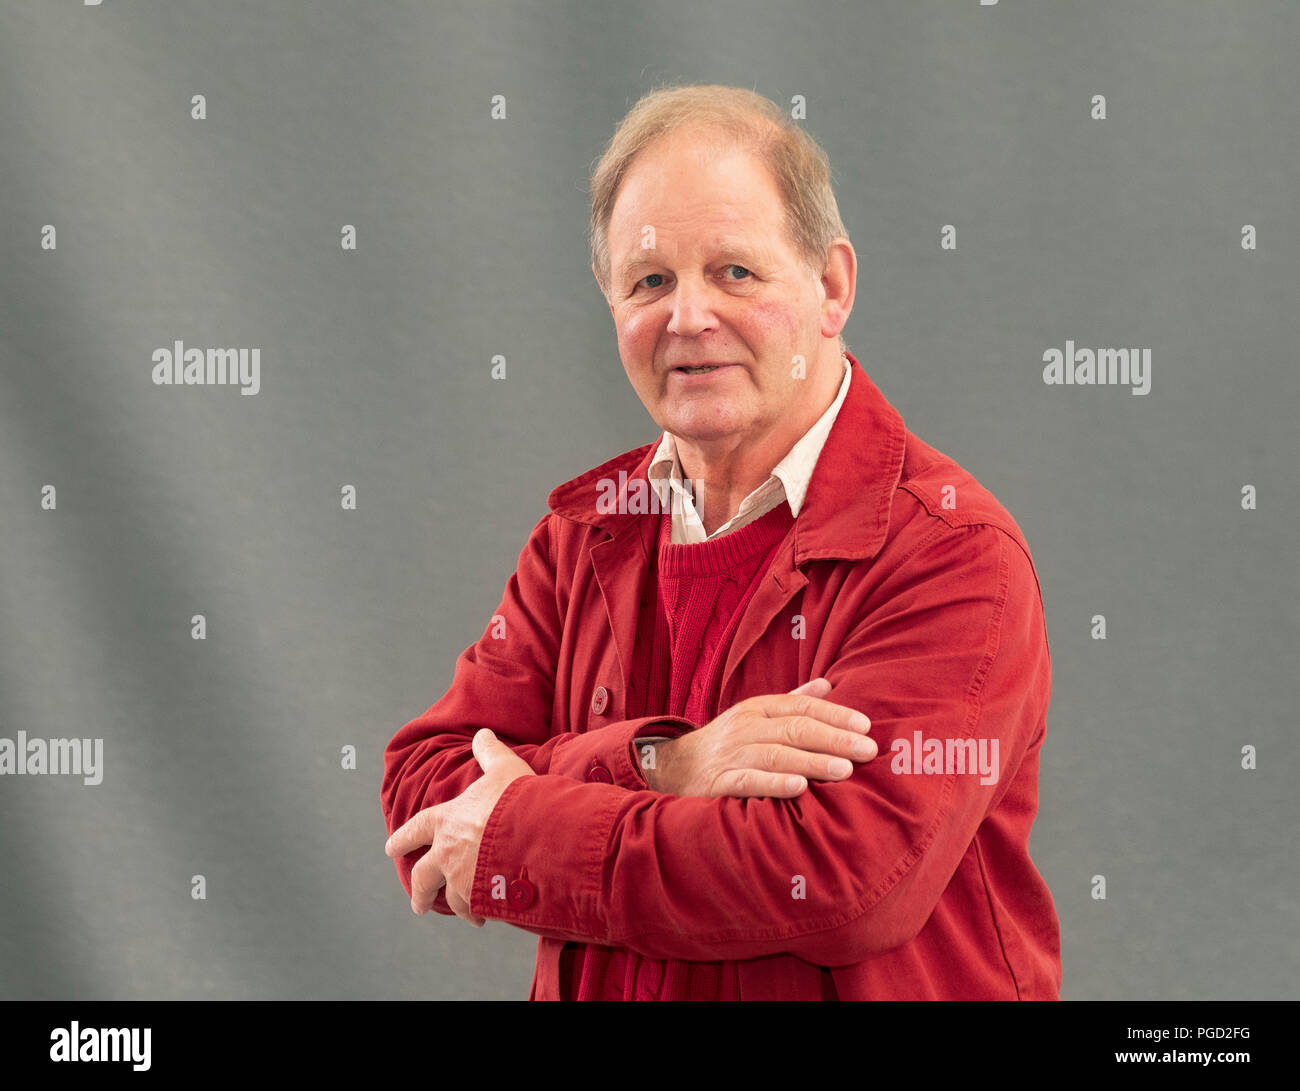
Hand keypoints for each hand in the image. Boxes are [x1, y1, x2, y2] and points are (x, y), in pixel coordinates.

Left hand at [385, 728, 534, 924]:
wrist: (536, 835)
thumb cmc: (517, 800)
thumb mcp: (504, 768)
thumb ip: (490, 752)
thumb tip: (483, 733)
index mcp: (447, 821)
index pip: (415, 829)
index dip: (403, 838)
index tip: (391, 849)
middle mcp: (447, 852)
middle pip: (423, 877)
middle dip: (420, 891)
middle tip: (418, 904)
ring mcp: (461, 879)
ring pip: (451, 899)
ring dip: (456, 906)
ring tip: (467, 915)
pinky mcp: (480, 899)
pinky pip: (475, 910)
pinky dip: (478, 913)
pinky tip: (486, 916)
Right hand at [644, 678, 874, 797]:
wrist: (672, 768)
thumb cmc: (728, 743)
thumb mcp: (757, 715)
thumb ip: (792, 701)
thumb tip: (829, 684)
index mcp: (759, 708)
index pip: (801, 706)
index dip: (835, 714)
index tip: (866, 726)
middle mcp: (746, 726)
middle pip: (795, 728)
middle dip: (835, 738)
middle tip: (868, 750)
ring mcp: (732, 753)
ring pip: (776, 754)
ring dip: (813, 762)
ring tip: (844, 770)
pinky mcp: (718, 782)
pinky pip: (749, 781)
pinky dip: (775, 784)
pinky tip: (799, 789)